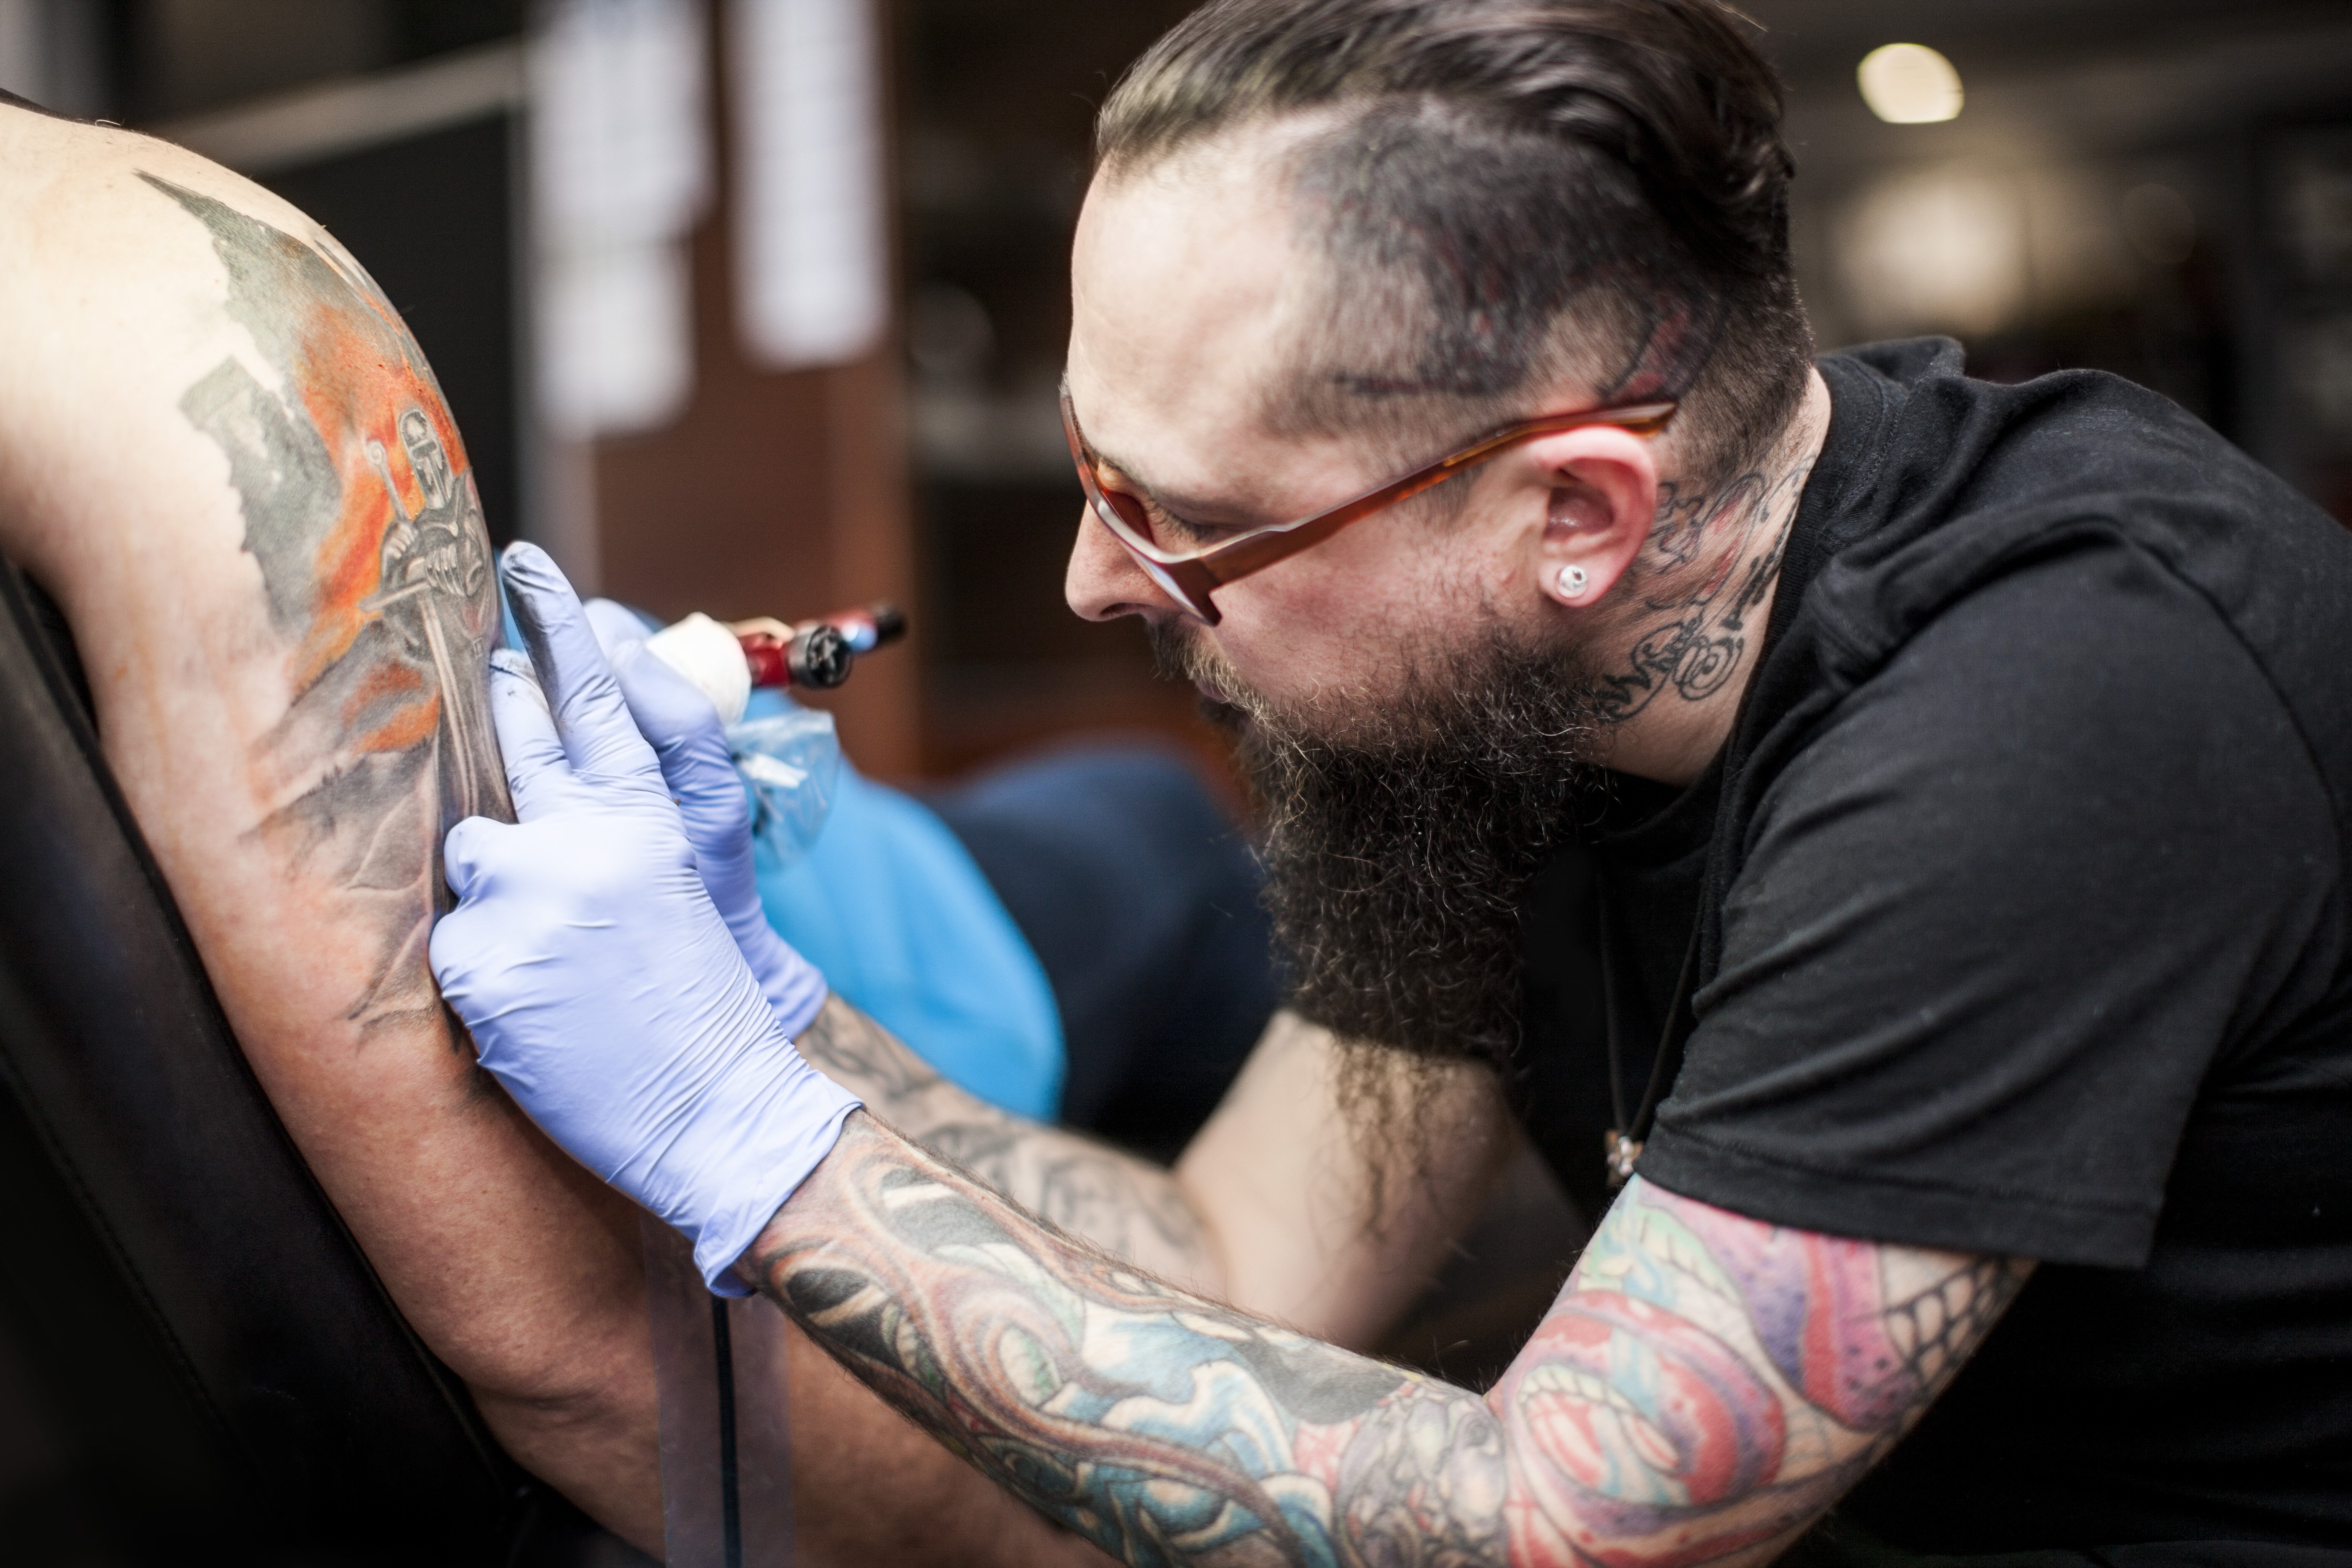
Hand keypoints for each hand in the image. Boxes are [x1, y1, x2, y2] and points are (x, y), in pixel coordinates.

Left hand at [433, 545, 859, 1292]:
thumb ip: (627, 815)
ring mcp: (529, 895)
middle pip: (515, 740)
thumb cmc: (700, 996)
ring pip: (468, 849)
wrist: (717, 1105)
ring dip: (495, 889)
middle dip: (499, 716)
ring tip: (550, 952)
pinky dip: (483, 970)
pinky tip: (535, 1008)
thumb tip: (560, 773)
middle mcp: (586, 839)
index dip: (559, 626)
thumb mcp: (684, 883)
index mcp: (648, 817)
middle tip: (494, 693)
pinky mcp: (481, 960)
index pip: (598, 696)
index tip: (523, 566)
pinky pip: (450, 939)